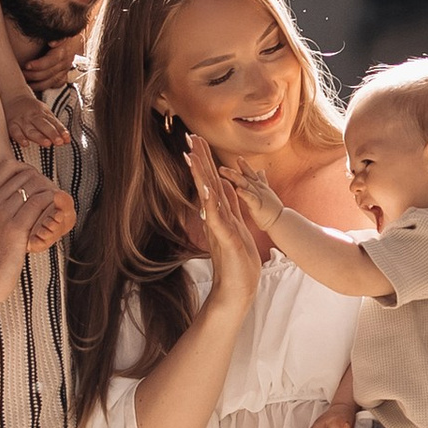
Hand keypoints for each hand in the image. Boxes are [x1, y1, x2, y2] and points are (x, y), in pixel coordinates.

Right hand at [0, 153, 74, 303]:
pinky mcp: (16, 226)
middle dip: (44, 182)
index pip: (10, 165)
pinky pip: (40, 202)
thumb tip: (23, 186)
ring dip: (51, 193)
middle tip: (51, 197)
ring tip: (54, 206)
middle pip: (27, 174)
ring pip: (36, 186)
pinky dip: (52, 204)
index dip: (28, 170)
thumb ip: (0, 200)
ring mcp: (2, 212)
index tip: (36, 185)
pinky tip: (54, 215)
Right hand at [2, 89, 73, 154]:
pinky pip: (15, 132)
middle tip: (59, 142)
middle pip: (43, 126)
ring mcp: (22, 121)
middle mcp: (33, 117)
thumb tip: (67, 140)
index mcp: (43, 113)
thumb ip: (56, 127)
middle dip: (52, 134)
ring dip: (39, 137)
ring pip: (31, 130)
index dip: (61, 131)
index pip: (53, 123)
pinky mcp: (12, 126)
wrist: (14, 98)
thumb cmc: (33, 110)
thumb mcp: (45, 114)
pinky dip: (20, 138)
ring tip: (47, 143)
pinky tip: (25, 144)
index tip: (66, 139)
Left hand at [15, 30, 88, 94]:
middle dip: (35, 75)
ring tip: (26, 82)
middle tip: (22, 74)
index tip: (27, 65)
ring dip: (38, 84)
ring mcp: (65, 69)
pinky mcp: (64, 74)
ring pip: (53, 81)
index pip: (52, 60)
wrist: (72, 34)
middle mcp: (65, 61)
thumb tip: (53, 43)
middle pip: (50, 72)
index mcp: (64, 51)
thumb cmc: (61, 32)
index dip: (39, 65)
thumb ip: (57, 36)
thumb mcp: (59, 31)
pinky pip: (56, 84)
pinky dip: (45, 87)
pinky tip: (35, 87)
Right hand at [186, 139, 264, 310]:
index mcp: (221, 214)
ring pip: (208, 196)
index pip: (212, 182)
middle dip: (200, 159)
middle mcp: (216, 218)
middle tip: (190, 137)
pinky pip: (216, 217)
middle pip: (207, 183)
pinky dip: (210, 202)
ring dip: (200, 175)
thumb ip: (229, 209)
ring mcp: (218, 227)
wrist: (236, 290)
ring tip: (191, 154)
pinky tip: (206, 187)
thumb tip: (222, 190)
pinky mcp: (224, 238)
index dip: (206, 161)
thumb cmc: (237, 263)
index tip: (198, 141)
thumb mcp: (236, 229)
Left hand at [226, 153, 282, 228]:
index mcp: (259, 186)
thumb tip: (260, 170)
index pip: (250, 174)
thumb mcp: (266, 191)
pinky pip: (251, 198)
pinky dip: (245, 193)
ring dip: (236, 178)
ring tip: (226, 172)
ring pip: (246, 185)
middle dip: (233, 172)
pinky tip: (238, 190)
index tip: (238, 158)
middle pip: (245, 177)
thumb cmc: (272, 208)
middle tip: (221, 168)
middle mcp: (259, 189)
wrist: (281, 221)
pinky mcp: (258, 206)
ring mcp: (259, 196)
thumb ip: (262, 180)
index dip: (244, 166)